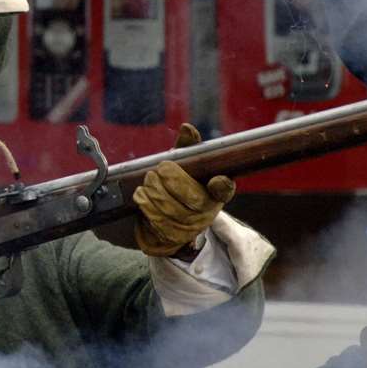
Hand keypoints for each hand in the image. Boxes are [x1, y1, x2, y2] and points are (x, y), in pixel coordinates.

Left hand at [132, 123, 234, 256]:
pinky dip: (147, 206)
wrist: (162, 218)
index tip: (217, 180)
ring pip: (172, 210)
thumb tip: (187, 128)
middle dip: (170, 181)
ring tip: (147, 182)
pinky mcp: (175, 239)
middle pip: (192, 197)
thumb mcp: (182, 164)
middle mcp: (208, 211)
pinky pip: (159, 224)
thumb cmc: (177, 184)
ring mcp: (192, 227)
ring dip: (155, 193)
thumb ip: (186, 148)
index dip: (222, 185)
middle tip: (157, 171)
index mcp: (215, 191)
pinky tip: (142, 196)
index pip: (224, 189)